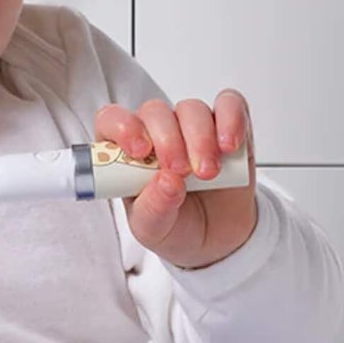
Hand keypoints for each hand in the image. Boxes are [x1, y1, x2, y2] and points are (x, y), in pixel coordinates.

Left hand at [95, 89, 257, 270]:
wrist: (216, 237)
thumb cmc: (174, 225)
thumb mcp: (153, 228)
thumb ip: (154, 208)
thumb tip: (167, 182)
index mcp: (126, 151)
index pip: (112, 120)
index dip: (123, 127)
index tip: (140, 151)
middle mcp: (157, 131)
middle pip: (155, 112)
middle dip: (168, 139)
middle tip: (180, 171)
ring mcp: (192, 125)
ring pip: (191, 109)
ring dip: (200, 138)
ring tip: (208, 173)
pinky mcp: (227, 125)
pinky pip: (230, 105)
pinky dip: (231, 120)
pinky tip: (229, 147)